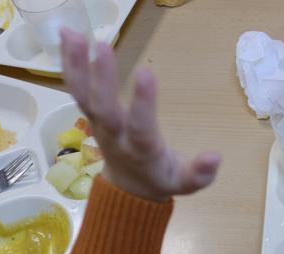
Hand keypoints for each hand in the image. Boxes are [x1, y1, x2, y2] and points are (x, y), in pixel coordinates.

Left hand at [59, 30, 220, 202]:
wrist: (128, 188)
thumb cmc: (160, 179)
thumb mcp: (184, 183)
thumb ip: (200, 173)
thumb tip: (217, 156)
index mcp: (141, 151)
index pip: (141, 128)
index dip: (143, 104)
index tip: (147, 73)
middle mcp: (115, 135)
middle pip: (104, 109)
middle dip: (102, 79)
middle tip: (105, 46)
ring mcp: (99, 124)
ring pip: (84, 96)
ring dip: (78, 65)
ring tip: (74, 34)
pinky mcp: (91, 113)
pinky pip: (77, 89)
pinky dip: (70, 63)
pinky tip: (67, 34)